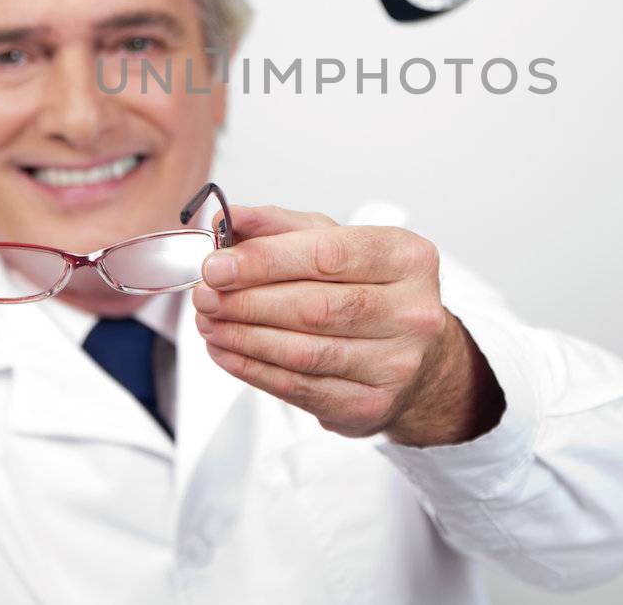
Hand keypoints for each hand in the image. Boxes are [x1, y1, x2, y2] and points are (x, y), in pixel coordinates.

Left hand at [192, 206, 503, 445]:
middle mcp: (412, 312)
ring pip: (304, 351)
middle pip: (314, 306)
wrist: (417, 356)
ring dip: (243, 337)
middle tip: (205, 294)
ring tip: (209, 323)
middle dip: (247, 300)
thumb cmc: (372, 290)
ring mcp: (395, 363)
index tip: (218, 264)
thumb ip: (281, 227)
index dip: (265, 260)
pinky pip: (299, 387)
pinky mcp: (370, 405)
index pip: (328, 255)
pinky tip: (227, 351)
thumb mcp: (336, 242)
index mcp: (407, 258)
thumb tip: (227, 219)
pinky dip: (253, 369)